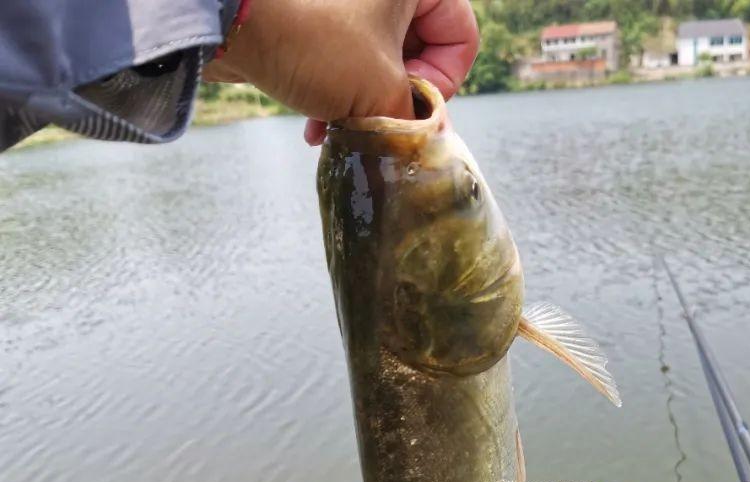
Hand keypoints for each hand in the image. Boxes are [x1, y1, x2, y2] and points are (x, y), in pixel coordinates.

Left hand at [202, 0, 478, 143]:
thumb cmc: (315, 42)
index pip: (461, 35)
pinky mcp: (314, 15)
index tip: (414, 106)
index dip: (444, 81)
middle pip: (419, 49)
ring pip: (378, 58)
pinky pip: (343, 56)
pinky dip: (336, 91)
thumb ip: (415, 118)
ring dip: (364, 103)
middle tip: (379, 125)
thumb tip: (425, 139)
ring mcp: (347, 1)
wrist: (226, 21)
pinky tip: (314, 124)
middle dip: (396, 98)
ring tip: (342, 130)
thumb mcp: (381, 90)